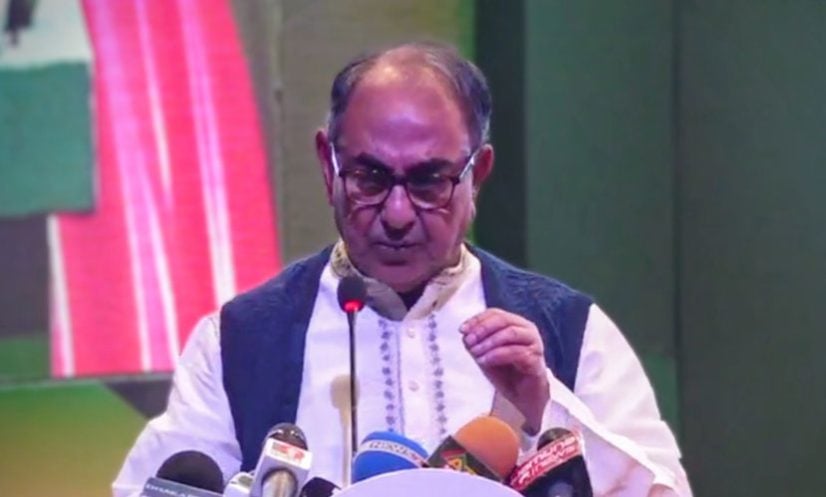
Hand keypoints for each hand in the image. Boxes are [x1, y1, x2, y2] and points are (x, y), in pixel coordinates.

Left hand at [460, 308, 549, 431]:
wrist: (524, 398)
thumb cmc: (507, 374)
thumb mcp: (486, 355)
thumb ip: (476, 343)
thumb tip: (465, 335)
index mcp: (516, 324)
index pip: (495, 313)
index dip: (477, 320)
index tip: (462, 330)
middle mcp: (527, 330)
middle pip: (503, 320)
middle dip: (482, 329)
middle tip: (469, 341)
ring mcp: (534, 343)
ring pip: (510, 333)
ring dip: (489, 342)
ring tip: (476, 353)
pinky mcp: (536, 359)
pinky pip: (516, 352)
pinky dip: (497, 355)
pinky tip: (485, 361)